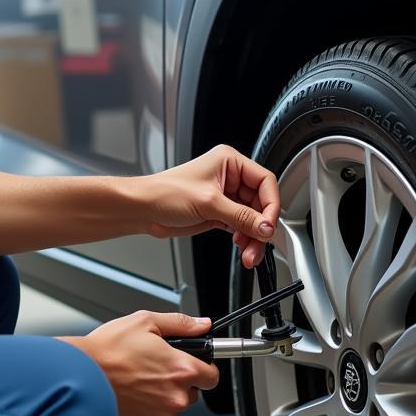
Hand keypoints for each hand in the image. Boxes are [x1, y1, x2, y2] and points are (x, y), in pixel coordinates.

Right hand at [57, 311, 218, 415]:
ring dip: (165, 394)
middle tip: (158, 367)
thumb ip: (180, 323)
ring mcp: (164, 414)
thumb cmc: (108, 350)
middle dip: (180, 380)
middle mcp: (177, 395)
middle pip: (194, 391)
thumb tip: (201, 324)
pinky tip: (136, 392)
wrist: (82, 377)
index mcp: (181, 368)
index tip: (194, 363)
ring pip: (176, 405)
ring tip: (141, 378)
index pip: (212, 376)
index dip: (204, 367)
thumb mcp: (145, 322)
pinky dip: (152, 408)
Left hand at [141, 144, 280, 267]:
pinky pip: (241, 225)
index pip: (265, 181)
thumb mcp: (208, 203)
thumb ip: (241, 216)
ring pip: (252, 217)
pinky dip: (244, 238)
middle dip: (260, 225)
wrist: (144, 208)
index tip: (268, 225)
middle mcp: (230, 176)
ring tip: (248, 253)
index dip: (271, 205)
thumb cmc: (165, 193)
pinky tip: (241, 246)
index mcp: (229, 162)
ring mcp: (225, 195)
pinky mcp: (219, 212)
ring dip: (253, 236)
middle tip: (258, 243)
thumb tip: (265, 227)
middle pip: (261, 203)